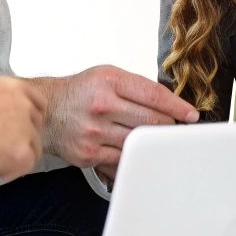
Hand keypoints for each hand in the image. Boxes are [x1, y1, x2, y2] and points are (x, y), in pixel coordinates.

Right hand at [0, 76, 47, 178]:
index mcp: (12, 88)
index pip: (36, 101)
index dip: (31, 116)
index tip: (24, 126)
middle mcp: (23, 105)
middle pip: (37, 123)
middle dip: (25, 135)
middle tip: (7, 146)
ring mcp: (25, 129)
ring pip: (34, 145)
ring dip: (19, 153)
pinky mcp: (21, 152)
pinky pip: (27, 164)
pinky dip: (15, 170)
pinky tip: (0, 172)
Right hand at [40, 65, 199, 169]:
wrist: (43, 112)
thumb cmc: (79, 92)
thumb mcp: (106, 75)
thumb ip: (137, 87)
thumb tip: (170, 104)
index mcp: (109, 81)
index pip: (154, 95)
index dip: (178, 107)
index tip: (191, 116)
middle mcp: (102, 106)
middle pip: (151, 120)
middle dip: (169, 126)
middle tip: (176, 129)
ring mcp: (95, 132)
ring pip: (139, 143)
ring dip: (153, 144)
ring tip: (157, 141)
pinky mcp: (89, 154)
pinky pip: (123, 160)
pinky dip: (134, 158)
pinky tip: (139, 154)